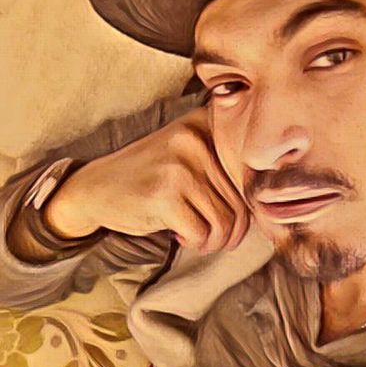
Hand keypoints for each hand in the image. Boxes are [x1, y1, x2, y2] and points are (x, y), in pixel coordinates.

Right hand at [44, 106, 249, 253]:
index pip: (252, 173)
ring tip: (196, 235)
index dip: (249, 204)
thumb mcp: (189, 154)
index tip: (234, 214)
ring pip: (225, 222)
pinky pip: (201, 234)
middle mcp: (196, 140)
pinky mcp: (164, 196)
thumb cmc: (153, 177)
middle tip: (210, 234)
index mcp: (206, 124)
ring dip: (213, 241)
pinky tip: (178, 234)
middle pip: (242, 203)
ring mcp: (180, 167)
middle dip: (231, 230)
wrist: (95, 187)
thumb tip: (270, 201)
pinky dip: (194, 243)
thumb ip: (226, 164)